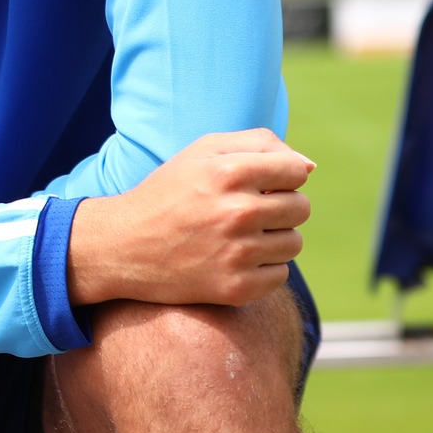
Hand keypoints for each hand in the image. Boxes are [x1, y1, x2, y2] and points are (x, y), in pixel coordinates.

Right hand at [69, 128, 313, 307]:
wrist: (122, 247)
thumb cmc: (167, 194)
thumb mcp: (200, 154)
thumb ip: (256, 144)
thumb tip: (309, 167)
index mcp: (228, 172)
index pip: (296, 171)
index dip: (280, 176)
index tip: (259, 184)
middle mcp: (236, 212)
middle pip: (301, 208)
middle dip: (280, 207)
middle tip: (245, 212)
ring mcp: (237, 253)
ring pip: (293, 243)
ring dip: (272, 239)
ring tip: (237, 236)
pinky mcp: (236, 288)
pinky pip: (280, 275)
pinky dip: (263, 269)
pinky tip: (232, 260)